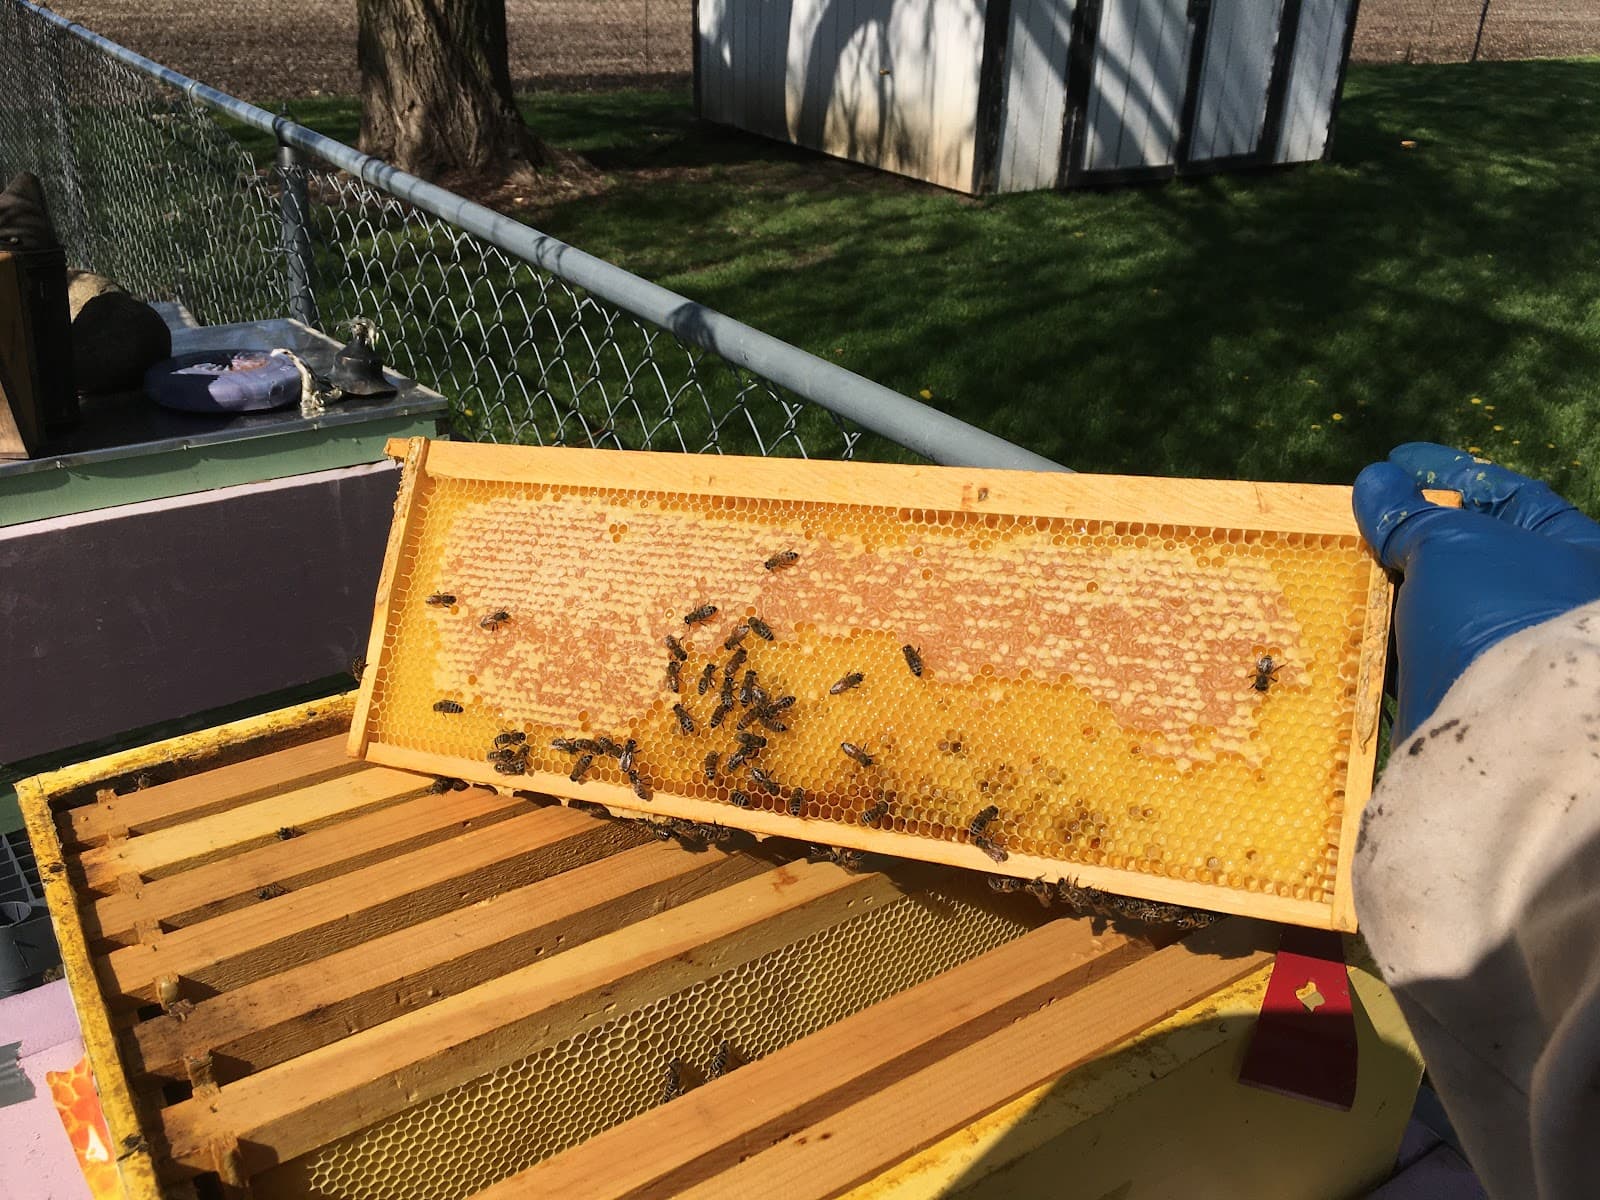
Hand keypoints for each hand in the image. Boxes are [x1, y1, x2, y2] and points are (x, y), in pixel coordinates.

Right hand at [1352, 443, 1599, 741]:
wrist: (1502, 728)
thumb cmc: (1496, 612)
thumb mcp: (1448, 543)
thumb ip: (1408, 512)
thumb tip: (1373, 480)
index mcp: (1573, 553)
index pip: (1507, 496)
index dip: (1447, 473)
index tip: (1395, 461)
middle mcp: (1549, 600)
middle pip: (1472, 548)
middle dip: (1415, 530)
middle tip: (1365, 514)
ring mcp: (1512, 648)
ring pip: (1444, 599)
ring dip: (1397, 583)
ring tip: (1350, 563)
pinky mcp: (1472, 687)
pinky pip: (1425, 646)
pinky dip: (1391, 631)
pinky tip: (1355, 620)